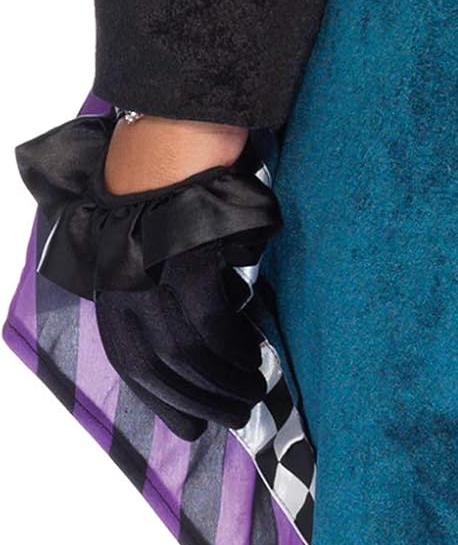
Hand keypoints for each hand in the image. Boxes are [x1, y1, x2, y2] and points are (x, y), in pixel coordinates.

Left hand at [15, 109, 279, 440]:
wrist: (179, 117)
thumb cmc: (179, 171)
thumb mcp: (166, 235)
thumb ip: (176, 278)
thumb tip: (214, 321)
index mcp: (114, 277)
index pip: (131, 359)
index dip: (163, 400)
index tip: (193, 427)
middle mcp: (122, 280)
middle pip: (155, 365)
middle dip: (198, 401)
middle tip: (237, 414)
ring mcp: (149, 269)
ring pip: (184, 351)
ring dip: (224, 381)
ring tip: (253, 390)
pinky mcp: (181, 255)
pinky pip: (209, 320)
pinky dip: (234, 345)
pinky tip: (255, 354)